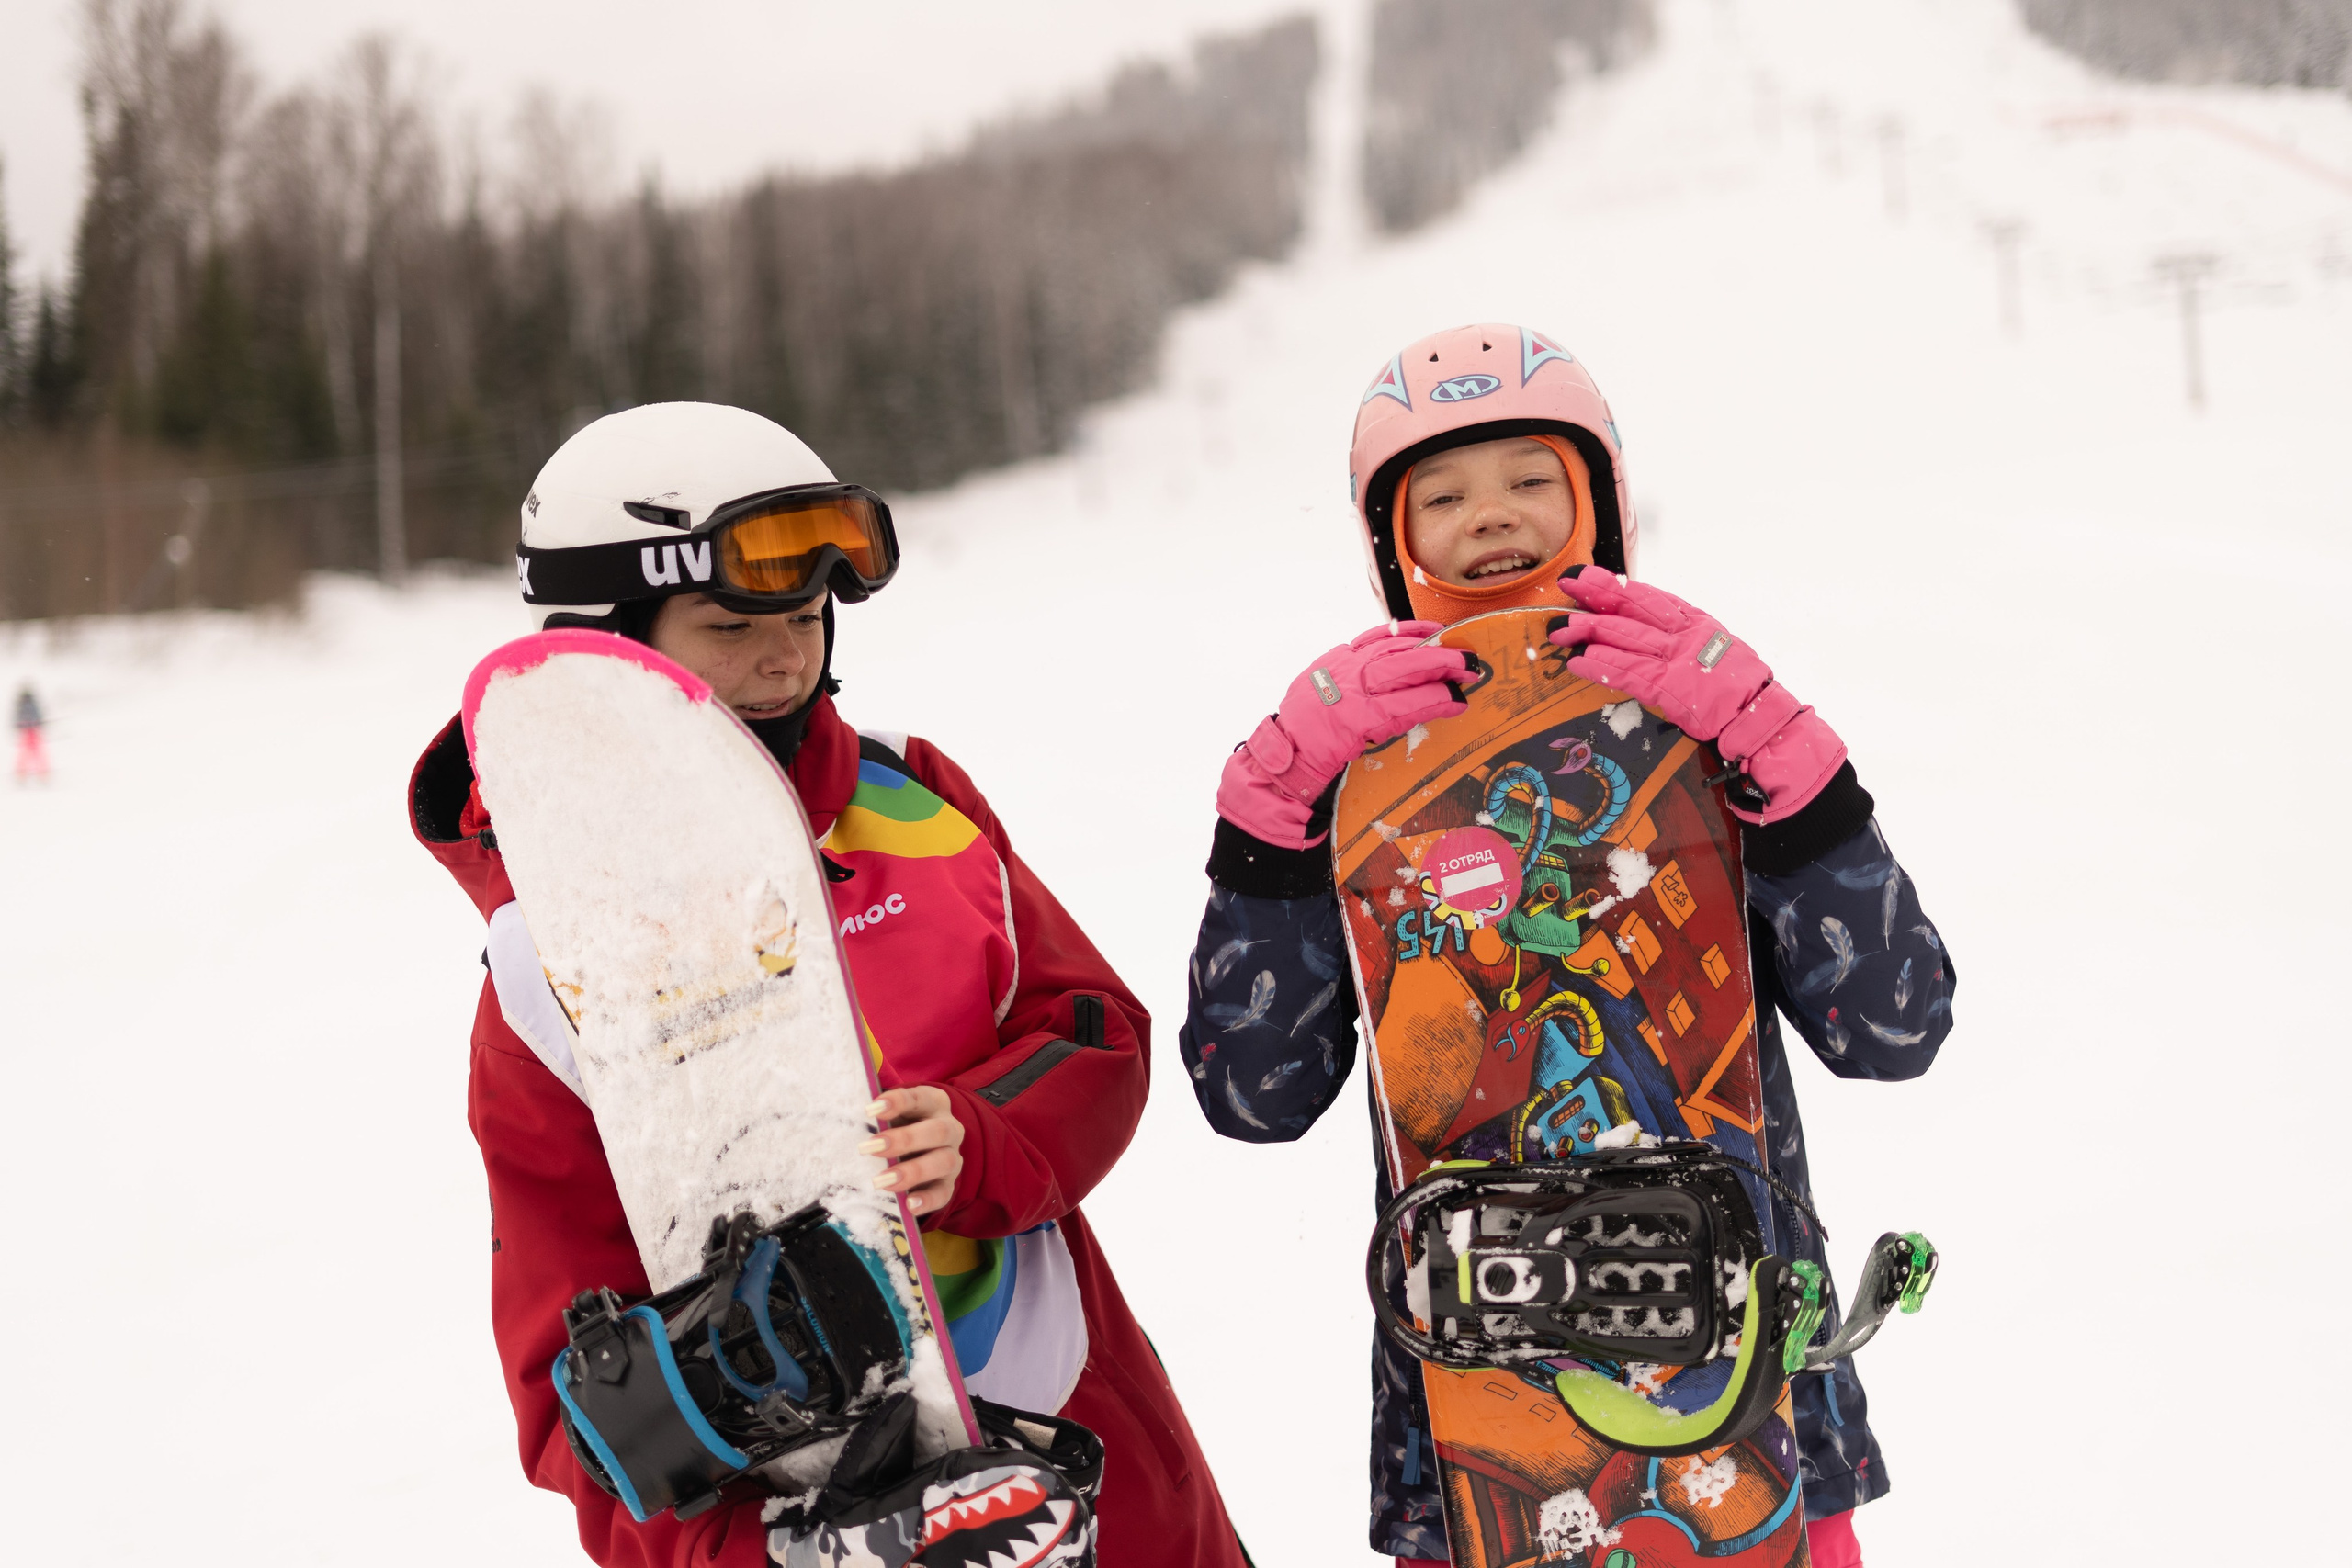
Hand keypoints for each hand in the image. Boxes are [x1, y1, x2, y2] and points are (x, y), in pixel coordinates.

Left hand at [862, 1086, 964, 1217]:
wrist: (921, 1148)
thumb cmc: (899, 1125)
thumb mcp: (893, 1114)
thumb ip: (878, 1116)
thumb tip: (848, 1118)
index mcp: (934, 1103)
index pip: (919, 1098)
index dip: (897, 1102)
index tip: (869, 1110)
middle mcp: (950, 1128)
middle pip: (937, 1131)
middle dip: (903, 1140)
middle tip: (869, 1148)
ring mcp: (952, 1157)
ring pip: (944, 1162)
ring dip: (912, 1172)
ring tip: (882, 1181)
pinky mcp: (948, 1184)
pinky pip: (944, 1193)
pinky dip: (927, 1200)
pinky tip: (909, 1204)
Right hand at [1216, 621, 1469, 848]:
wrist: (1278, 766)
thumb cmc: (1301, 739)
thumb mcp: (1320, 697)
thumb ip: (1349, 685)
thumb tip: (1384, 684)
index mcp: (1333, 662)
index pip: (1377, 636)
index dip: (1411, 631)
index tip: (1436, 630)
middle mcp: (1342, 669)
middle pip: (1396, 649)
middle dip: (1435, 650)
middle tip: (1465, 655)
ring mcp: (1349, 692)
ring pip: (1403, 671)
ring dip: (1440, 670)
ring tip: (1467, 674)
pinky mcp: (1357, 719)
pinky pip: (1403, 706)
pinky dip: (1432, 702)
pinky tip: (1453, 703)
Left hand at [1549, 567, 1844, 823]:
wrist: (1760, 717)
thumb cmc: (1735, 688)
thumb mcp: (1712, 650)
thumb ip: (1680, 638)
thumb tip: (1643, 631)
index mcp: (1696, 623)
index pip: (1649, 597)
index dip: (1616, 585)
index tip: (1588, 576)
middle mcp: (1686, 635)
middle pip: (1634, 609)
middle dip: (1597, 596)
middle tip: (1568, 587)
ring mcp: (1679, 661)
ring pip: (1627, 637)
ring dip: (1591, 631)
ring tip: (1562, 629)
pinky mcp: (1672, 689)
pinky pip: (1630, 674)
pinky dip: (1602, 667)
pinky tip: (1579, 662)